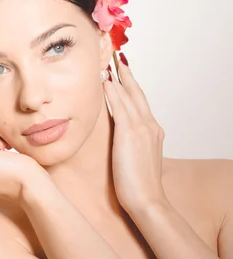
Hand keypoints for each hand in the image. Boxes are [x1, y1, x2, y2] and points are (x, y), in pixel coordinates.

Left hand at [102, 54, 168, 214]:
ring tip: (108, 64)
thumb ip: (130, 146)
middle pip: (138, 93)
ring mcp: (142, 128)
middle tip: (118, 58)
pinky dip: (113, 93)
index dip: (131, 87)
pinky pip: (120, 107)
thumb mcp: (136, 160)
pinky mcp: (130, 134)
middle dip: (127, 75)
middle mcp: (150, 126)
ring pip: (129, 96)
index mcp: (153, 132)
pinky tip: (105, 82)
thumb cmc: (139, 186)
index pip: (140, 103)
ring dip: (118, 78)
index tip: (123, 74)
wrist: (147, 200)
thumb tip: (120, 141)